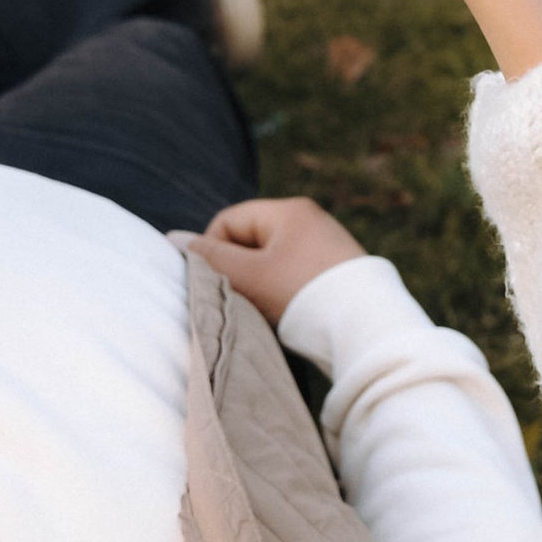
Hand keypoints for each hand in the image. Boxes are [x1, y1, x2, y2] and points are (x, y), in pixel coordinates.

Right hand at [176, 195, 365, 327]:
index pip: (229, 221)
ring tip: (264, 313)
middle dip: (238, 271)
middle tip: (238, 301)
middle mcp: (312, 222)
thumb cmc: (304, 296)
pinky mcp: (340, 275)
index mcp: (289, 211)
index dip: (212, 251)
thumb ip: (209, 259)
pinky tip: (288, 319)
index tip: (214, 284)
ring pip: (273, 264)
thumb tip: (173, 239)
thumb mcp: (249, 276)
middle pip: (251, 242)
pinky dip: (284, 297)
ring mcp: (328, 249)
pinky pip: (296, 279)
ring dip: (260, 287)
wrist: (368, 330)